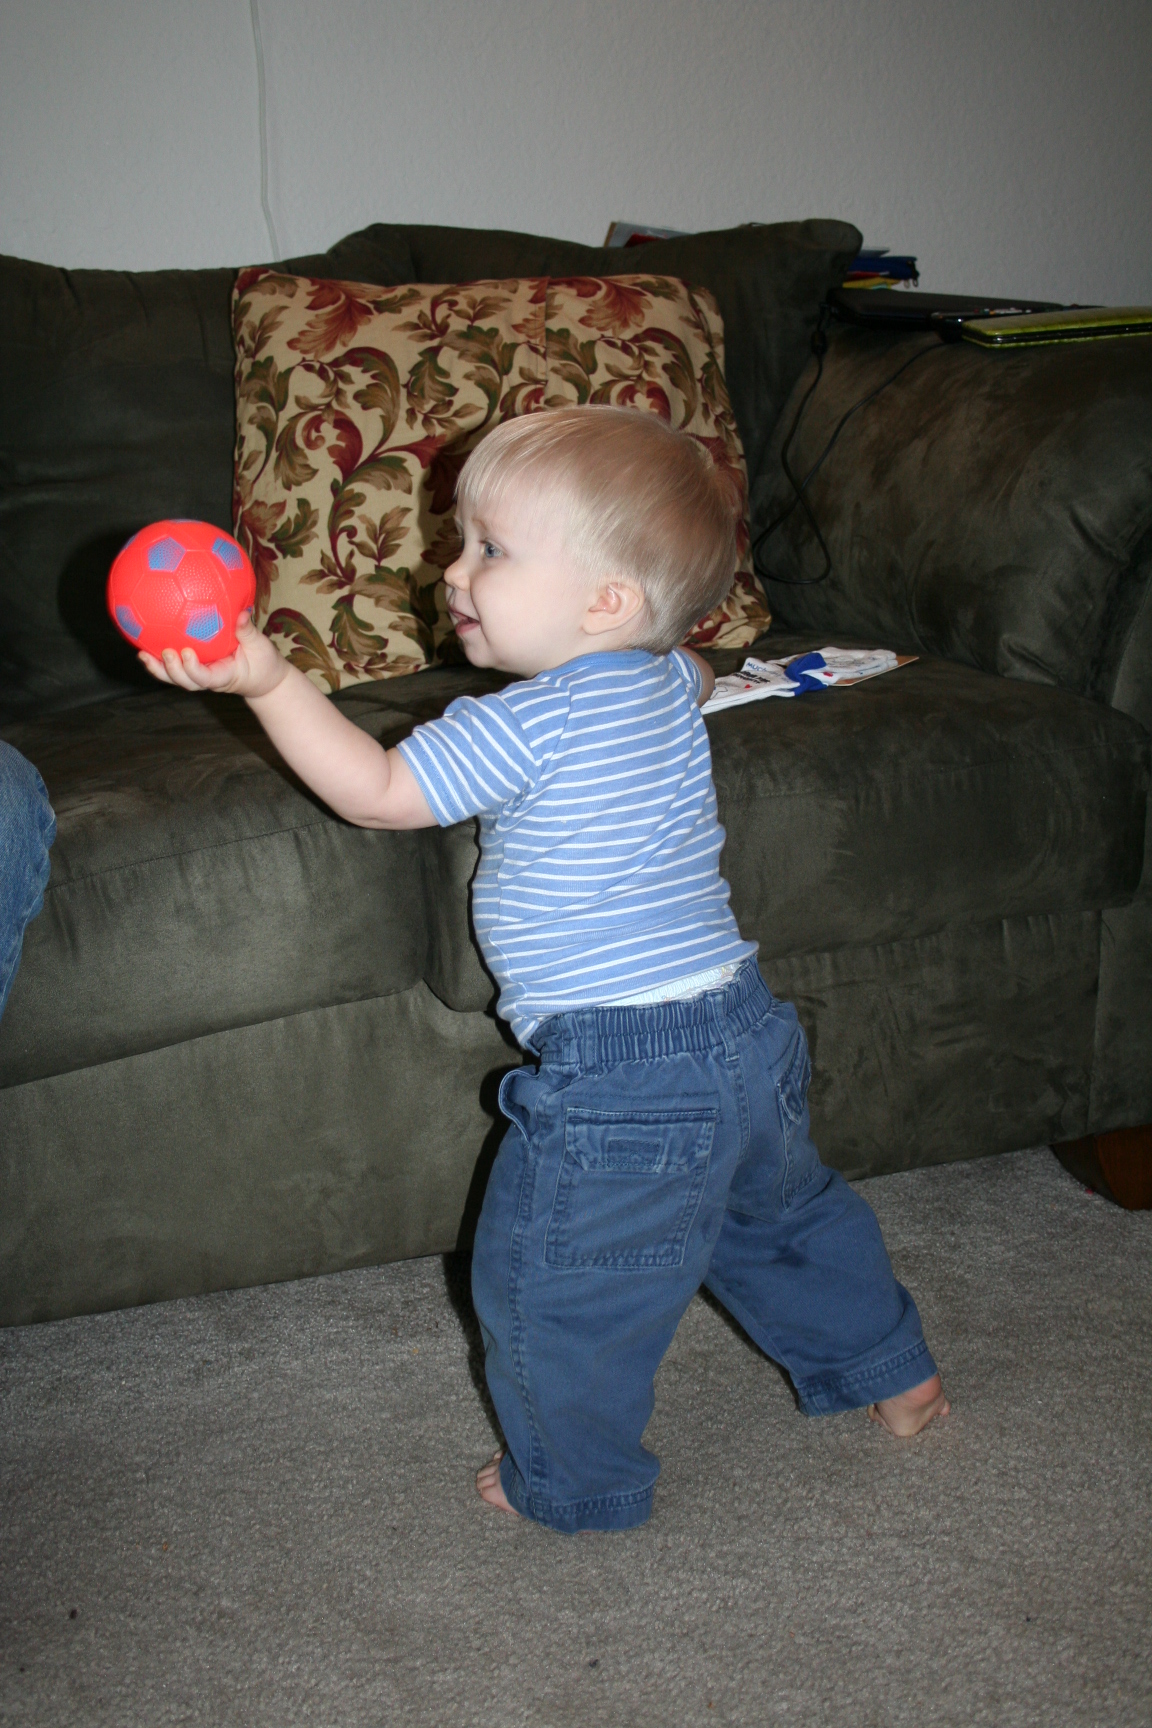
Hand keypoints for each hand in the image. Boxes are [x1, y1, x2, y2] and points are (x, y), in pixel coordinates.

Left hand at [138, 609, 287, 699]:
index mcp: (224, 677)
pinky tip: (145, 644)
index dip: (193, 668)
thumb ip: (248, 631)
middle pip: (185, 681)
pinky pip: (176, 666)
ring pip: (176, 677)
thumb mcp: (262, 648)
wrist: (264, 679)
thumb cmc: (264, 664)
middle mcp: (208, 679)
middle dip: (172, 670)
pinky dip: (160, 659)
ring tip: (141, 654)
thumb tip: (241, 612)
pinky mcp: (196, 669)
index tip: (187, 652)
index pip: (205, 677)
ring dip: (158, 668)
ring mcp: (200, 675)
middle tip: (164, 652)